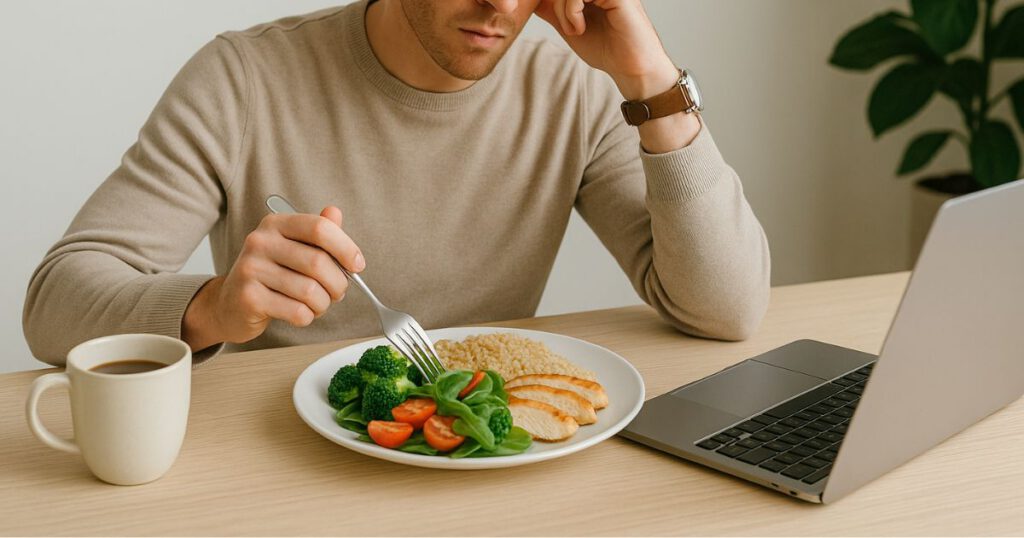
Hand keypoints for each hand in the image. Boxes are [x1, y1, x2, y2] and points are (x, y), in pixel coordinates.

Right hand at [182, 207, 362, 349]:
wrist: (230, 304)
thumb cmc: (270, 275)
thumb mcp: (292, 248)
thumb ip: (316, 232)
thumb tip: (335, 212)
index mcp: (275, 224)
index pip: (319, 228)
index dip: (346, 247)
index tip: (357, 265)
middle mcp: (260, 242)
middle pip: (318, 262)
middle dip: (338, 284)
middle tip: (337, 293)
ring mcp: (251, 269)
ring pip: (310, 291)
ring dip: (323, 304)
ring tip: (318, 304)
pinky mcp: (249, 298)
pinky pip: (297, 311)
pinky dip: (308, 317)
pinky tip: (301, 314)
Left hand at [534, 0, 678, 99]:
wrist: (631, 69)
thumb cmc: (607, 50)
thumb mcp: (571, 27)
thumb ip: (555, 12)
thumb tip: (534, 1)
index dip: (554, 2)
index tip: (556, 20)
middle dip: (557, 4)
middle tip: (566, 27)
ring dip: (563, 9)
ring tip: (573, 29)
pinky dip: (571, 10)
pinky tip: (580, 28)